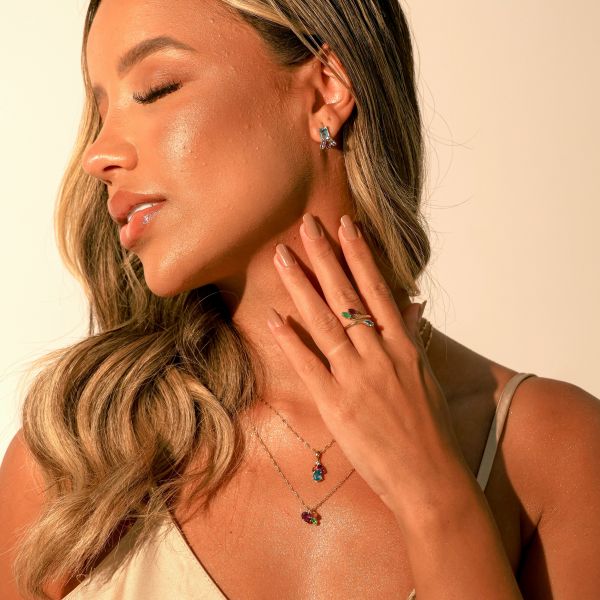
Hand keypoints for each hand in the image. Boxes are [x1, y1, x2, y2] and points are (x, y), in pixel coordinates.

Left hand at [267, 213, 469, 519]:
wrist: (432, 480)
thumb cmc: (433, 429)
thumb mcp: (427, 377)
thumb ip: (414, 337)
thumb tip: (413, 305)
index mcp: (403, 346)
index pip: (378, 289)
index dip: (360, 255)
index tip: (346, 225)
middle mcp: (379, 354)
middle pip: (346, 296)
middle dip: (325, 257)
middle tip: (305, 225)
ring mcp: (356, 378)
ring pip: (324, 322)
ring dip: (301, 287)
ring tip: (282, 257)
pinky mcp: (336, 405)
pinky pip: (309, 366)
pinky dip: (291, 341)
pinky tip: (274, 318)